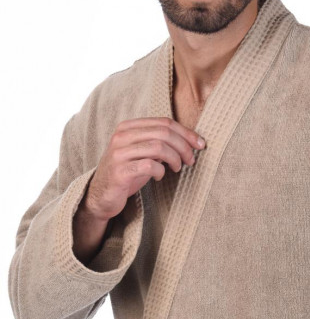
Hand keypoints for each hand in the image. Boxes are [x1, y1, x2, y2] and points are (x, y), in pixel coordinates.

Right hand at [85, 116, 206, 221]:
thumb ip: (159, 142)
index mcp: (128, 127)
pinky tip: (159, 177)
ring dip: (175, 158)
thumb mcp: (142, 153)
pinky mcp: (119, 172)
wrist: (101, 195)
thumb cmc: (127, 173)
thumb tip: (191, 140)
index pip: (164, 122)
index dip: (186, 132)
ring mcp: (119, 153)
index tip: (200, 145)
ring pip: (158, 147)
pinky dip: (160, 171)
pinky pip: (149, 165)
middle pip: (164, 133)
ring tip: (177, 168)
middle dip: (184, 146)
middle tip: (191, 160)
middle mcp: (121, 136)